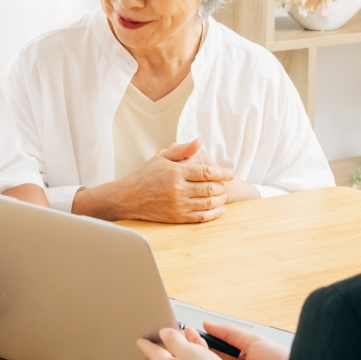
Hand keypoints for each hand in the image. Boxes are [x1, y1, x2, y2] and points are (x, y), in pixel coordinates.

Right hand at [106, 139, 235, 222]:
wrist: (130, 197)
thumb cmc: (147, 175)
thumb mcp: (162, 157)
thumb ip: (182, 150)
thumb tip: (200, 141)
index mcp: (176, 172)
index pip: (206, 172)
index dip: (222, 173)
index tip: (231, 173)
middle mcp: (178, 189)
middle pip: (210, 188)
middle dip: (223, 186)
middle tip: (227, 183)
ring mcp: (178, 205)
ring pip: (208, 203)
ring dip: (221, 199)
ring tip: (224, 194)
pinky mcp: (177, 217)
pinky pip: (202, 217)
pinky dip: (214, 213)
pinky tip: (220, 209)